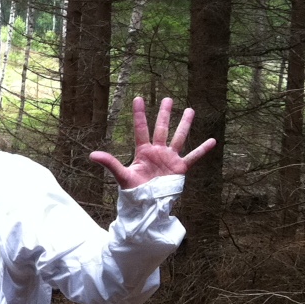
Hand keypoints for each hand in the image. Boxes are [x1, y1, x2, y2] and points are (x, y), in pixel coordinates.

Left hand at [89, 97, 216, 189]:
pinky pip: (193, 157)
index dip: (139, 114)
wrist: (147, 206)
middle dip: (164, 113)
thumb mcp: (122, 176)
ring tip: (190, 110)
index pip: (141, 129)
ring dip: (184, 124)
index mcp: (143, 152)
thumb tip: (92, 155)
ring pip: (179, 137)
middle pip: (161, 128)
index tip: (138, 98)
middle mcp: (157, 151)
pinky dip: (202, 150)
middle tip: (168, 98)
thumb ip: (110, 163)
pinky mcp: (180, 168)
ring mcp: (170, 159)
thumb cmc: (133, 191)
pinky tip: (212, 141)